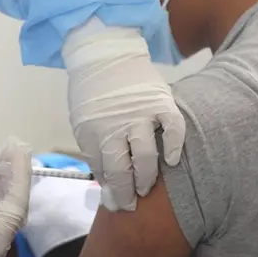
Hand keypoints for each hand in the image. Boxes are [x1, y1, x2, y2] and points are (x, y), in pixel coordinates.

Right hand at [0, 138, 31, 256]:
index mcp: (1, 233)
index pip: (18, 196)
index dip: (20, 168)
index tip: (17, 144)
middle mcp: (1, 239)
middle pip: (14, 201)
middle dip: (14, 173)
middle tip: (10, 146)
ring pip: (3, 205)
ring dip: (3, 181)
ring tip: (0, 156)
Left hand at [64, 21, 184, 211]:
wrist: (104, 52)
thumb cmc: (91, 92)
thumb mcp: (83, 123)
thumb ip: (94, 150)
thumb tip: (107, 183)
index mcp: (93, 132)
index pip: (104, 171)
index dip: (112, 191)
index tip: (118, 204)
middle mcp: (115, 127)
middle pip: (123, 170)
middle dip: (128, 193)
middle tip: (132, 203)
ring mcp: (139, 114)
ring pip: (145, 156)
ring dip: (146, 177)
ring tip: (146, 187)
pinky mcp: (160, 102)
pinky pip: (173, 128)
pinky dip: (174, 145)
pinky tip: (172, 160)